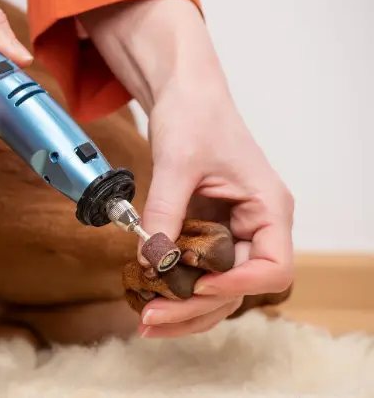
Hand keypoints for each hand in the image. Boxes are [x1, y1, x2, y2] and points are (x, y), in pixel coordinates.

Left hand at [79, 0, 293, 337]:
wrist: (183, 97)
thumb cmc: (195, 116)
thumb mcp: (178, 163)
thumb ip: (165, 211)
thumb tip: (149, 259)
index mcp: (267, 207)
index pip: (274, 266)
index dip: (239, 285)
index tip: (197, 284)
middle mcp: (255, 227)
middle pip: (239, 288)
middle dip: (195, 307)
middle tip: (150, 319)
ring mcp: (230, 233)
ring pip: (216, 287)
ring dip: (183, 308)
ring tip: (144, 320)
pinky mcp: (206, 233)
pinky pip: (196, 270)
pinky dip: (174, 287)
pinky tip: (146, 296)